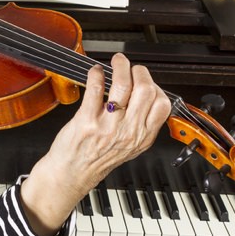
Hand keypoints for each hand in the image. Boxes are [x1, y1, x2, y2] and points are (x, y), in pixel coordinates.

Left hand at [19, 53, 170, 235]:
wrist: (72, 173)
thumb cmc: (98, 158)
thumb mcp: (130, 147)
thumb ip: (141, 125)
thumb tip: (147, 96)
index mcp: (142, 137)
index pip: (162, 105)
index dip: (156, 87)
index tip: (146, 81)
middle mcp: (128, 131)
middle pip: (146, 91)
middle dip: (140, 72)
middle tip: (132, 67)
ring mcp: (108, 126)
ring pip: (123, 86)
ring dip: (120, 67)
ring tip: (117, 62)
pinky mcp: (87, 121)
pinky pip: (95, 89)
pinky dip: (96, 74)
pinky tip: (96, 72)